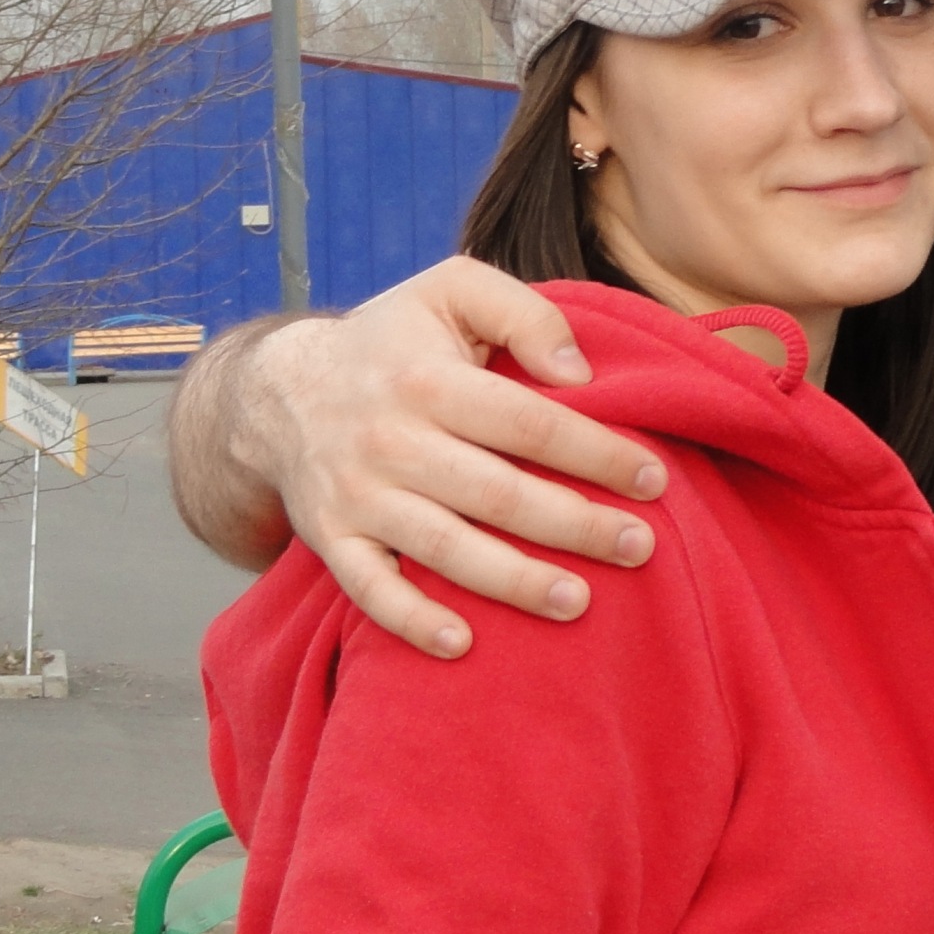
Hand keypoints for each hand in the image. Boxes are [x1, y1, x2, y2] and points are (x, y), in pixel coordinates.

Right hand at [229, 258, 667, 655]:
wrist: (280, 390)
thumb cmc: (392, 340)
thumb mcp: (451, 290)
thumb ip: (522, 314)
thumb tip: (578, 373)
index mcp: (427, 380)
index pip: (528, 422)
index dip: (594, 453)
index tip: (652, 479)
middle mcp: (390, 441)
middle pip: (497, 494)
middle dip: (575, 525)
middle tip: (639, 547)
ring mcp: (357, 496)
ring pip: (444, 549)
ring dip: (513, 582)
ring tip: (579, 601)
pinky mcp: (331, 539)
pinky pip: (369, 590)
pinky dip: (411, 622)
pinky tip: (464, 644)